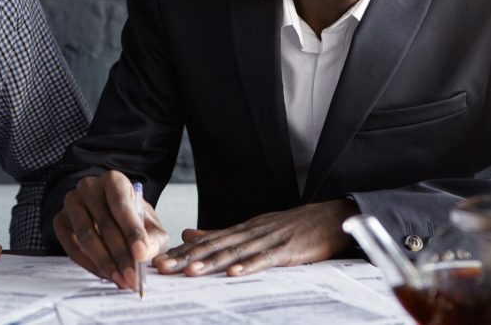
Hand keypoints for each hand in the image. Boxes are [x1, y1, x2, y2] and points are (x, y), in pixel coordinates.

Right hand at [52, 170, 168, 289]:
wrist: (110, 216)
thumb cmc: (131, 219)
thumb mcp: (150, 226)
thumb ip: (153, 239)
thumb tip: (142, 255)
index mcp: (113, 180)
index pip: (121, 204)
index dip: (132, 231)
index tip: (141, 254)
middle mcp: (89, 187)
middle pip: (104, 223)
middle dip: (121, 255)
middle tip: (132, 277)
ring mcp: (71, 203)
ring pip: (86, 236)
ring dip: (105, 262)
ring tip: (120, 279)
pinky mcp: (60, 221)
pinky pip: (72, 247)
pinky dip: (89, 264)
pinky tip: (104, 274)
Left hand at [153, 199, 358, 276]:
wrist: (332, 217)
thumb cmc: (293, 227)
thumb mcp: (254, 228)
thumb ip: (222, 234)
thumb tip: (190, 234)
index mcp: (242, 229)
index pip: (207, 241)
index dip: (182, 252)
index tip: (158, 261)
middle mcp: (251, 232)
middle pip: (215, 246)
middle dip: (187, 257)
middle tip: (163, 267)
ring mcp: (269, 239)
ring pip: (236, 251)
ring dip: (212, 262)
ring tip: (190, 272)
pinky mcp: (289, 250)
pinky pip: (267, 259)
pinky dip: (250, 265)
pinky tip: (234, 273)